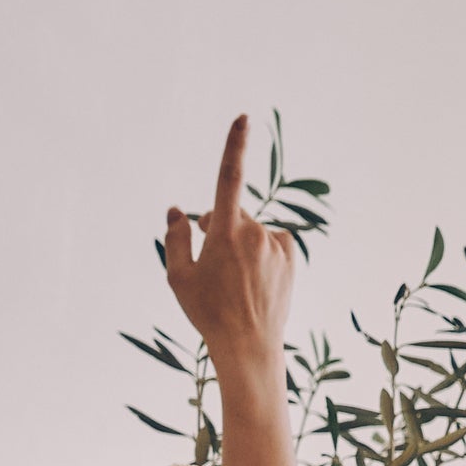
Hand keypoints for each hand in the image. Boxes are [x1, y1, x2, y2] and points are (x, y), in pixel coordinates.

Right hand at [162, 114, 296, 389]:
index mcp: (225, 232)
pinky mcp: (289, 258)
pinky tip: (254, 278)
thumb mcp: (179, 277)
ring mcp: (276, 246)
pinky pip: (271, 242)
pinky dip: (262, 252)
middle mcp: (255, 233)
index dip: (234, 146)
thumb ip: (176, 238)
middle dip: (218, 229)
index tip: (243, 118)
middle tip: (211, 267)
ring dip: (240, 245)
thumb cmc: (208, 313)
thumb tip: (178, 210)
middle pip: (230, 215)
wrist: (248, 347)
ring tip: (234, 283)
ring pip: (250, 232)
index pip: (228, 178)